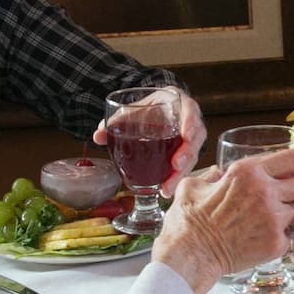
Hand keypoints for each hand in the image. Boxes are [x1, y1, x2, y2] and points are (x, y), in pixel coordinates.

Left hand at [91, 89, 205, 196]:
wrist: (152, 113)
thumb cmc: (146, 109)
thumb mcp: (132, 110)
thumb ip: (116, 121)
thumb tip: (97, 136)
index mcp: (178, 103)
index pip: (191, 109)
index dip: (190, 122)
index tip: (185, 136)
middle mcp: (189, 121)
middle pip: (196, 138)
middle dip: (187, 153)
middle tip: (176, 165)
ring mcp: (189, 140)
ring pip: (192, 156)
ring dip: (180, 173)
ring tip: (167, 187)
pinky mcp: (185, 154)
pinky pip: (184, 167)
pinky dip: (174, 179)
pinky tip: (164, 191)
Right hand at [154, 149, 293, 293]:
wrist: (192, 255)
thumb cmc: (189, 222)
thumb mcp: (193, 185)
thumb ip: (211, 176)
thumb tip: (217, 175)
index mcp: (247, 172)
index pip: (292, 159)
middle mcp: (265, 191)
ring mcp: (273, 218)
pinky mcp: (276, 242)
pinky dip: (290, 234)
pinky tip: (282, 234)